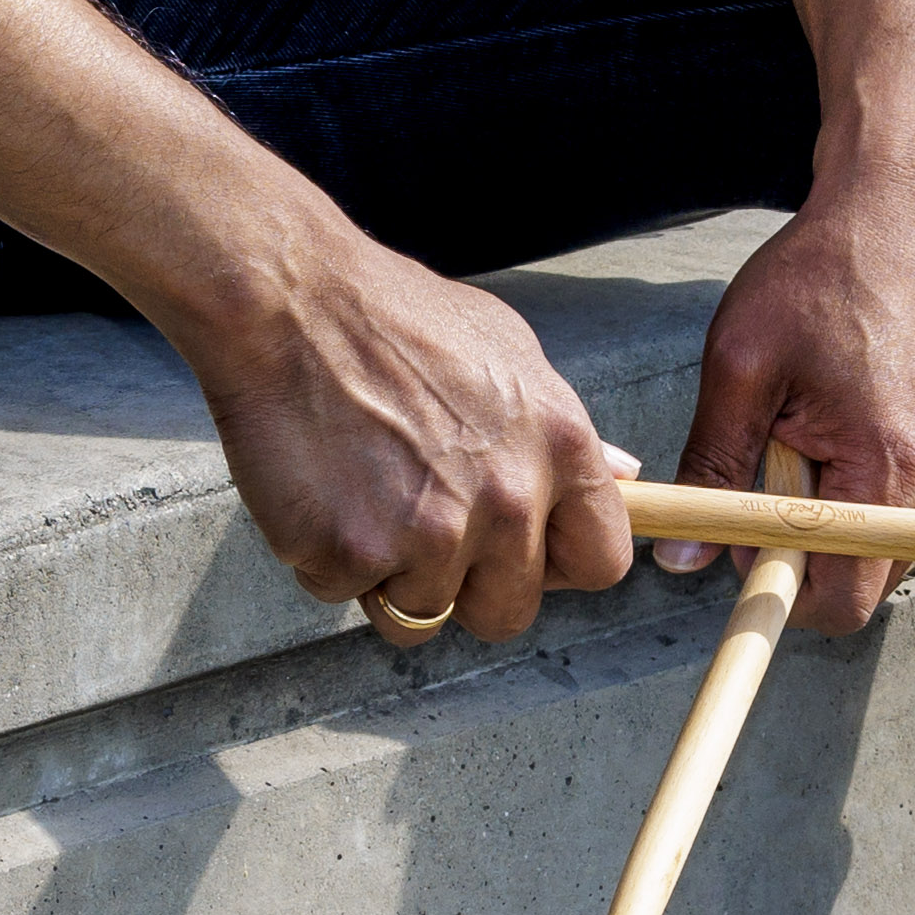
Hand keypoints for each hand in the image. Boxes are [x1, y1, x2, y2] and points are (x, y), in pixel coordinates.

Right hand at [180, 214, 636, 646]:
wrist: (288, 301)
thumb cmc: (394, 318)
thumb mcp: (511, 353)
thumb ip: (565, 431)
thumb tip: (625, 476)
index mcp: (560, 447)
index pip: (603, 562)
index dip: (560, 568)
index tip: (525, 555)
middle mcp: (508, 500)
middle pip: (510, 612)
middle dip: (468, 589)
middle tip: (423, 530)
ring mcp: (431, 534)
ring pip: (423, 613)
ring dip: (390, 573)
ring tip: (363, 491)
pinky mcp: (353, 554)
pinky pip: (345, 594)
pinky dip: (326, 559)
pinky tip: (319, 490)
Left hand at [677, 176, 914, 632]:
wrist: (903, 208)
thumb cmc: (824, 274)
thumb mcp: (742, 366)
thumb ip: (713, 469)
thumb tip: (683, 555)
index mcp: (887, 467)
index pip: (840, 601)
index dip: (780, 590)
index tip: (744, 549)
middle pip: (865, 578)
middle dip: (808, 549)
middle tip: (772, 469)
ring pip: (886, 541)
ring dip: (838, 511)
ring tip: (812, 427)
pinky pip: (911, 502)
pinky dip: (870, 482)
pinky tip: (847, 412)